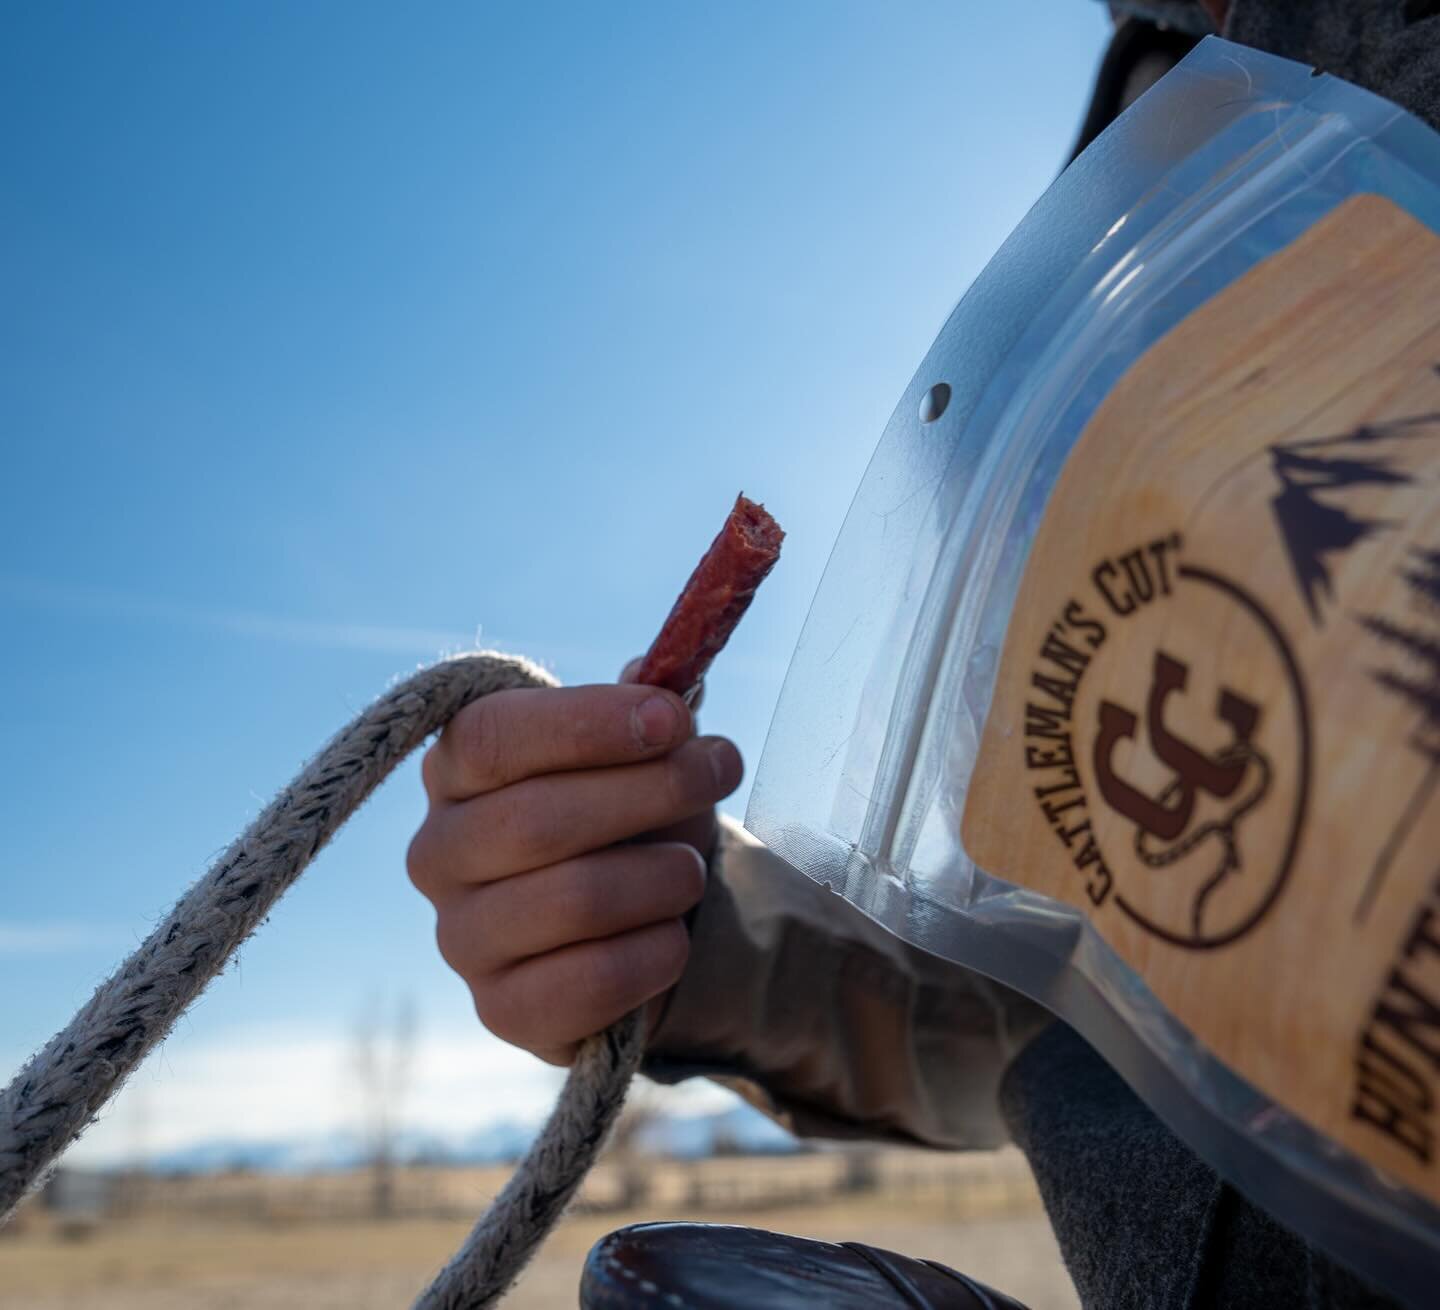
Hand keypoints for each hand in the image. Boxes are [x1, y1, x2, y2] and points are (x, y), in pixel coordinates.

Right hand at [407, 683, 742, 1064]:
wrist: (636, 929)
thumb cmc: (631, 820)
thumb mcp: (641, 753)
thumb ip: (646, 709)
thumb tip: (660, 673)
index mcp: (456, 771)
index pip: (493, 736)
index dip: (587, 723)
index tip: (673, 718)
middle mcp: (437, 852)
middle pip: (538, 817)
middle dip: (650, 790)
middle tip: (720, 769)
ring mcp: (460, 937)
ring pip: (574, 899)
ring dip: (663, 875)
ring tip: (692, 868)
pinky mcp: (499, 1010)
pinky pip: (591, 981)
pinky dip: (654, 952)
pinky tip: (673, 936)